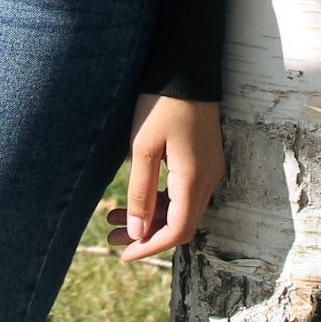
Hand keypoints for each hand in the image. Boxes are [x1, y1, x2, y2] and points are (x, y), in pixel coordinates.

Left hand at [106, 95, 223, 262]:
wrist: (186, 66)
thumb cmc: (161, 103)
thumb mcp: (143, 147)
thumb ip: (140, 192)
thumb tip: (137, 232)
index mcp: (194, 179)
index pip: (177, 230)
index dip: (150, 247)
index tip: (123, 254)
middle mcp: (208, 179)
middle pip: (180, 223)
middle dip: (146, 234)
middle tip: (112, 236)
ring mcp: (209, 169)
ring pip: (181, 208)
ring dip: (151, 217)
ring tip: (114, 218)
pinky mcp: (204, 159)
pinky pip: (184, 191)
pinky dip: (161, 200)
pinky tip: (138, 196)